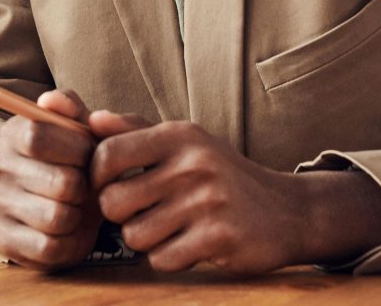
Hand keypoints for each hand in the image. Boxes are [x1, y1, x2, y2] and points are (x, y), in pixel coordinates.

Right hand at [0, 90, 100, 269]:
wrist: (54, 200)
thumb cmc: (71, 160)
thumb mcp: (76, 129)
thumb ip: (70, 108)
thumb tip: (51, 100)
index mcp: (12, 133)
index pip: (38, 137)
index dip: (75, 149)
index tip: (88, 155)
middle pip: (59, 183)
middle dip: (85, 187)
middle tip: (86, 187)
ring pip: (57, 217)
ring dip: (78, 216)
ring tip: (77, 208)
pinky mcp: (4, 240)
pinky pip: (49, 248)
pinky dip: (70, 242)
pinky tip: (69, 230)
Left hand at [88, 113, 380, 272]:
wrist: (288, 210)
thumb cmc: (222, 174)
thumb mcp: (184, 142)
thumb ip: (135, 130)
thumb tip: (91, 120)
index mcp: (179, 135)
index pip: (108, 154)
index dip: (97, 177)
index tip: (109, 186)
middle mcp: (192, 164)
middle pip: (113, 202)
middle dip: (119, 216)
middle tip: (139, 213)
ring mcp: (208, 202)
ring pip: (135, 236)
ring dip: (145, 240)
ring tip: (167, 228)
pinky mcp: (221, 238)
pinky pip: (163, 259)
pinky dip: (168, 258)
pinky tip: (187, 244)